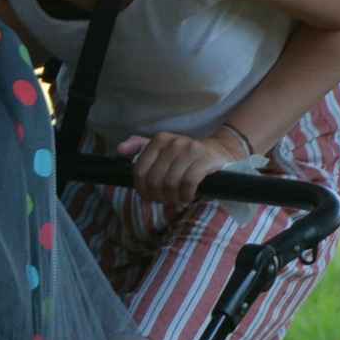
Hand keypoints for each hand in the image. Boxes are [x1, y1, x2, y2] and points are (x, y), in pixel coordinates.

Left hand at [117, 130, 235, 206]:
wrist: (219, 152)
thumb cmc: (185, 157)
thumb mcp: (162, 150)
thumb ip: (139, 148)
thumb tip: (120, 150)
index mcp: (159, 140)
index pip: (140, 172)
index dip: (143, 190)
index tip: (151, 196)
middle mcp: (173, 143)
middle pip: (155, 181)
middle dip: (159, 196)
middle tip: (166, 200)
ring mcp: (190, 150)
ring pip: (170, 184)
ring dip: (173, 197)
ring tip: (177, 199)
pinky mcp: (205, 160)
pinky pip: (188, 184)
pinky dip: (186, 195)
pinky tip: (188, 196)